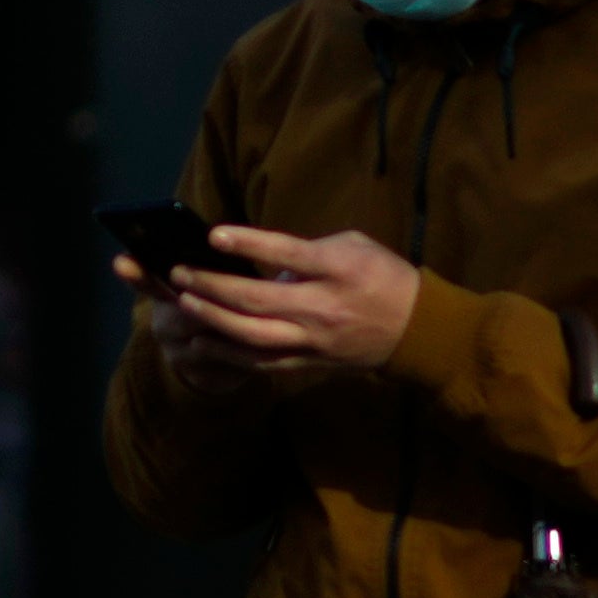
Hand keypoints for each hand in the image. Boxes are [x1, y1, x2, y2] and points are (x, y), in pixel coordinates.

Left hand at [168, 225, 421, 380]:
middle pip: (259, 299)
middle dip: (214, 286)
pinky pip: (262, 361)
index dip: (250, 243)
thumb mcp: (353, 247)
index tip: (214, 235)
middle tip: (180, 273)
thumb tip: (260, 258)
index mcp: (338, 269)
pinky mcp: (309, 362)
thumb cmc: (382, 276)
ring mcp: (315, 339)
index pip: (288, 253)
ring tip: (185, 303)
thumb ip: (307, 250)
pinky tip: (203, 342)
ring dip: (214, 320)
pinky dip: (229, 353)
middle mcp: (324, 307)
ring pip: (254, 336)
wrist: (417, 329)